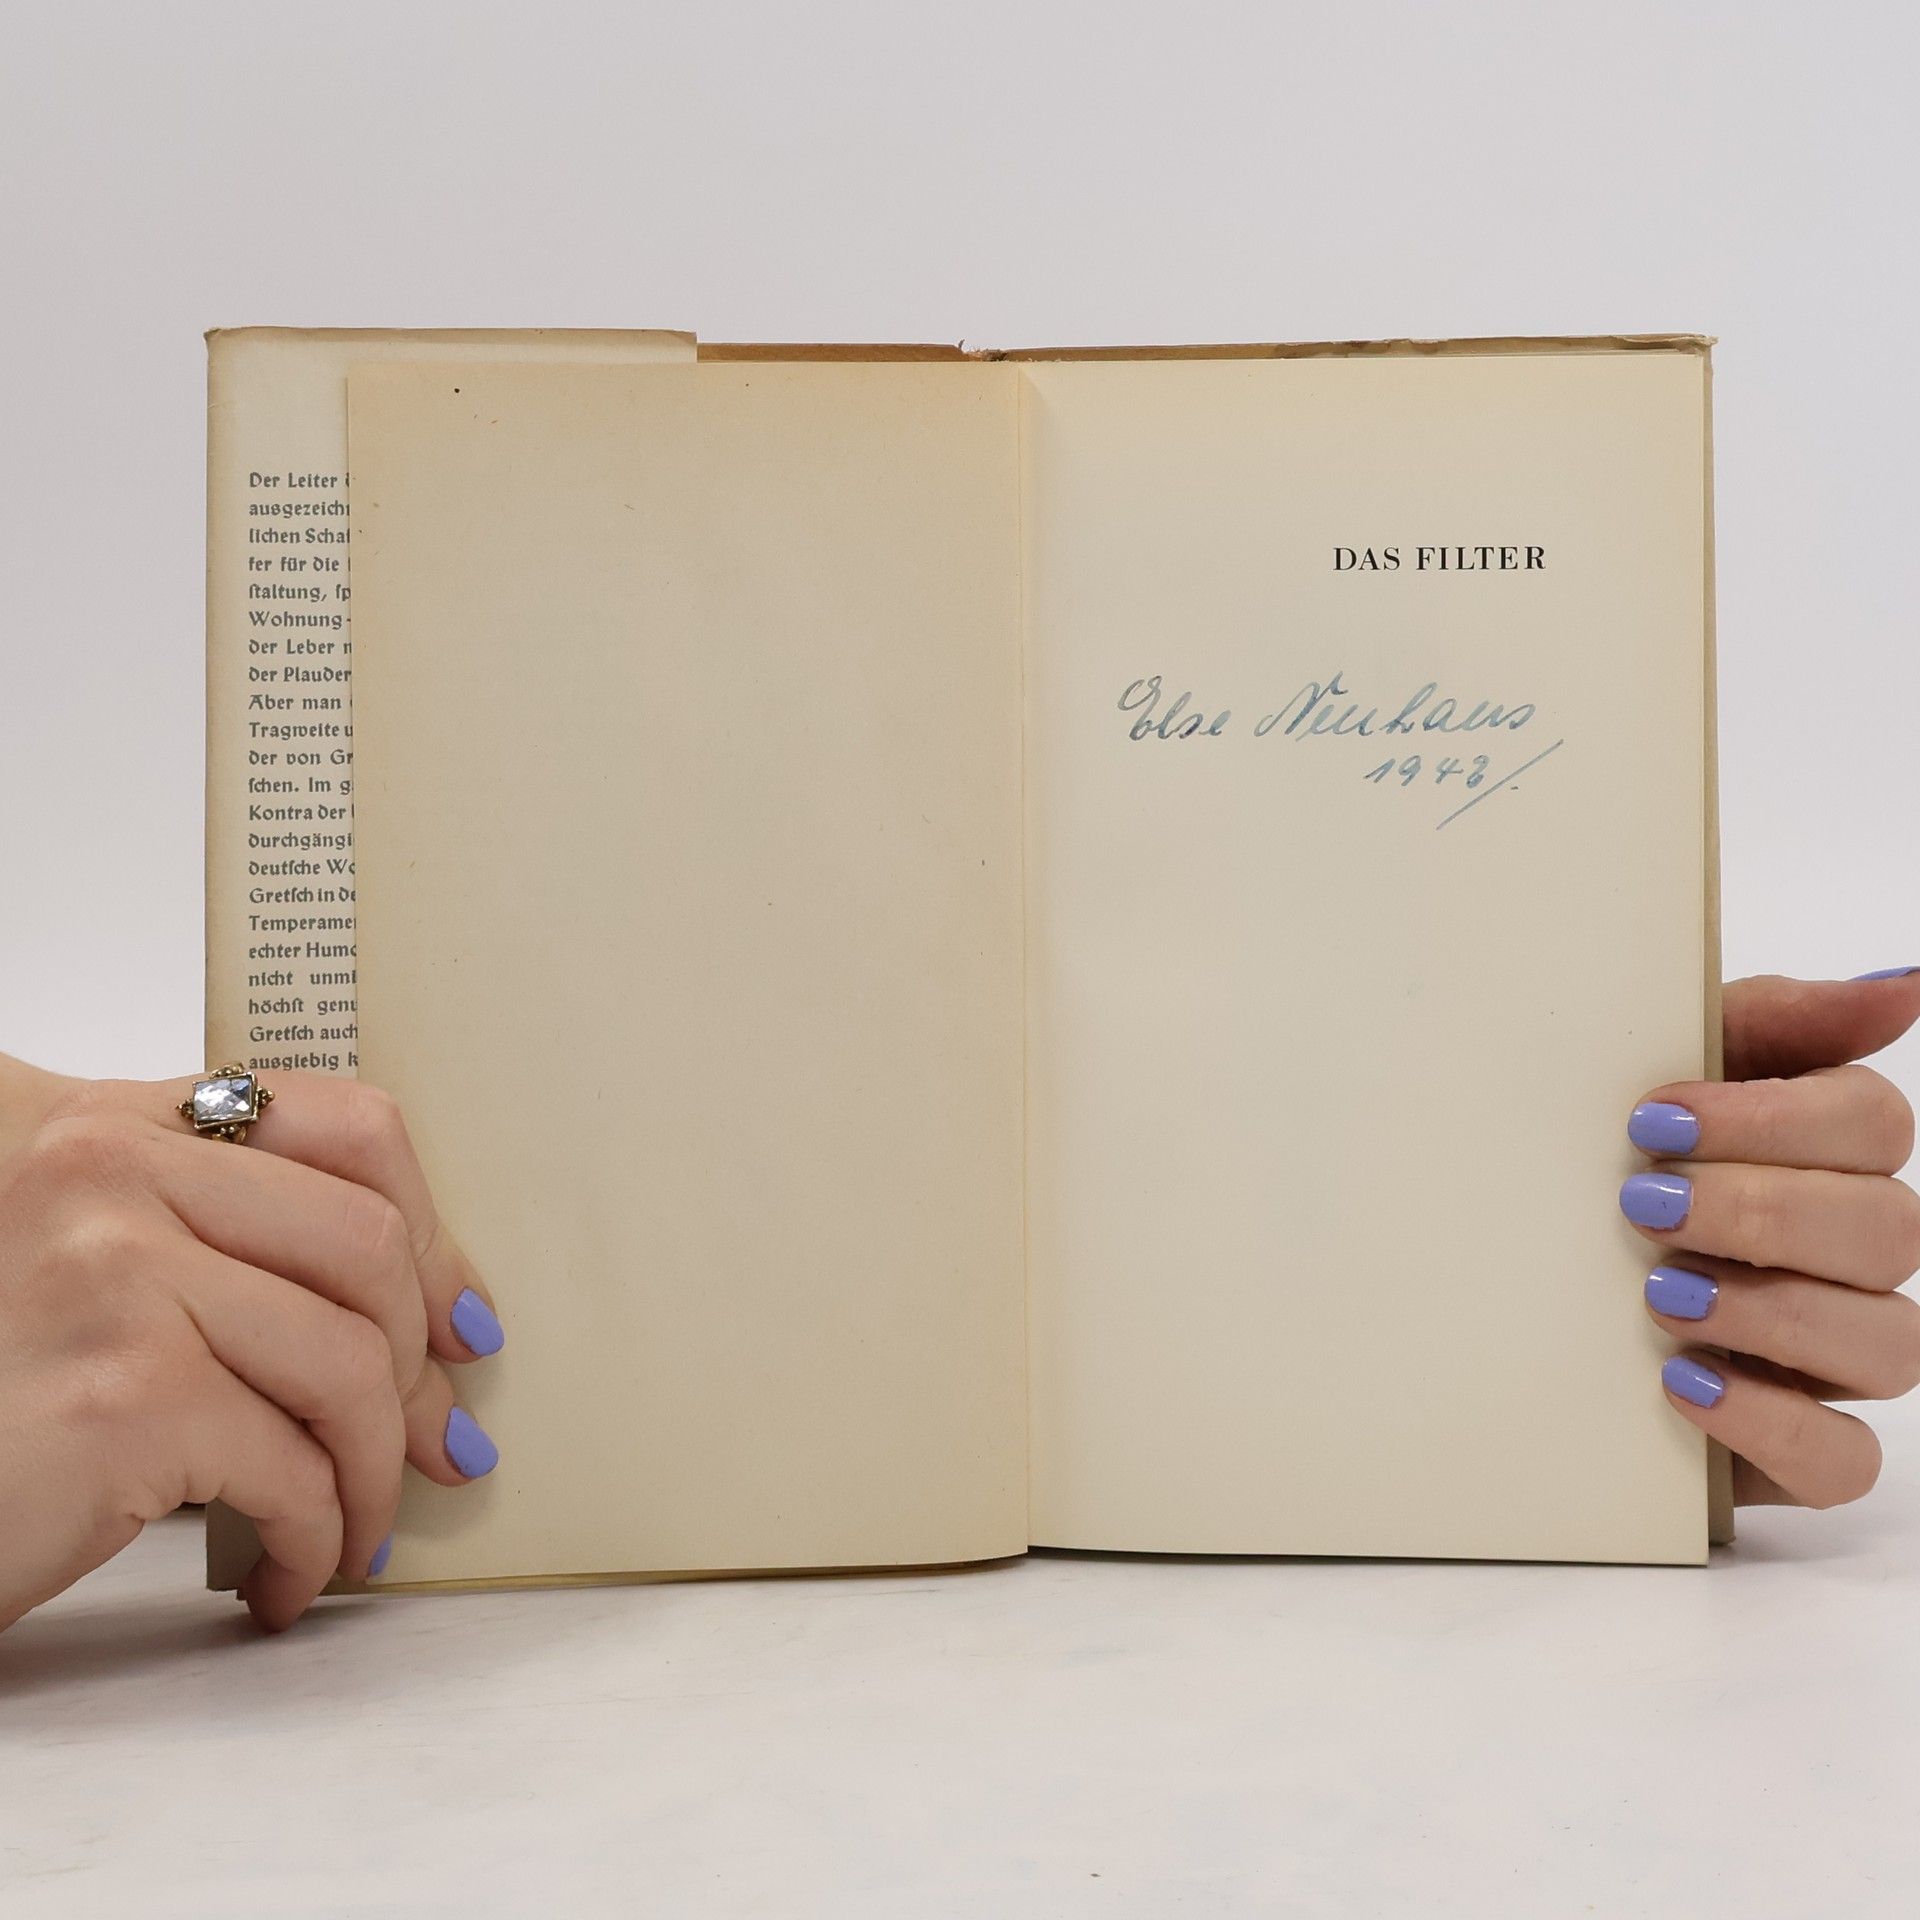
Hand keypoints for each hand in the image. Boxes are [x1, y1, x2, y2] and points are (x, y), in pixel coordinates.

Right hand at [0, 1066, 503, 1631]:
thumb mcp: (88, 1267)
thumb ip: (216, 1239)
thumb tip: (428, 1300)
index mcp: (115, 1125)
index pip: (346, 1124)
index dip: (433, 1233)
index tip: (461, 1321)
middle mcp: (108, 1175)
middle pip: (367, 1248)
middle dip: (421, 1369)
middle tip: (436, 1446)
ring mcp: (114, 1278)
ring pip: (347, 1365)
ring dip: (374, 1473)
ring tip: (360, 1529)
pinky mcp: (119, 1396)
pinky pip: (290, 1469)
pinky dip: (315, 1540)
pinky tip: (288, 1576)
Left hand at [1621, 971, 1919, 1507]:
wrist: (1504, 1288)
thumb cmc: (1600, 1165)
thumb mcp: (1652, 1074)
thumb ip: (1769, 1022)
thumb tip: (1901, 984)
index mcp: (1823, 1154)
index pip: (1870, 1122)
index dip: (1772, 1119)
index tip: (1652, 1118)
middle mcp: (1847, 1255)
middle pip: (1888, 1229)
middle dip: (1760, 1211)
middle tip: (1643, 1203)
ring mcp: (1833, 1355)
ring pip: (1887, 1344)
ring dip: (1771, 1312)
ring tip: (1661, 1294)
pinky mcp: (1798, 1448)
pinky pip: (1842, 1459)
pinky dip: (1769, 1422)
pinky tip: (1683, 1382)